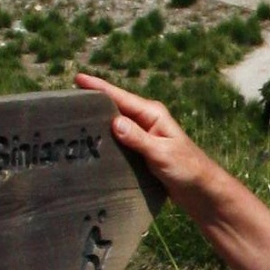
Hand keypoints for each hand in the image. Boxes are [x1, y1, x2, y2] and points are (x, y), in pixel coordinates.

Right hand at [76, 73, 220, 211]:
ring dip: (98, 122)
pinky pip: (119, 141)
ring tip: (72, 118)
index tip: (77, 79)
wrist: (201, 190)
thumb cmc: (187, 169)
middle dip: (94, 102)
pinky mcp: (141, 151)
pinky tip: (91, 142)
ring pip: (115, 125)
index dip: (98, 88)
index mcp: (152, 114)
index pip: (121, 97)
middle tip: (67, 100)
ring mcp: (143, 136)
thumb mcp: (161, 153)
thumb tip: (114, 122)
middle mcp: (147, 121)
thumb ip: (138, 139)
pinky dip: (105, 139)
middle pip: (115, 108)